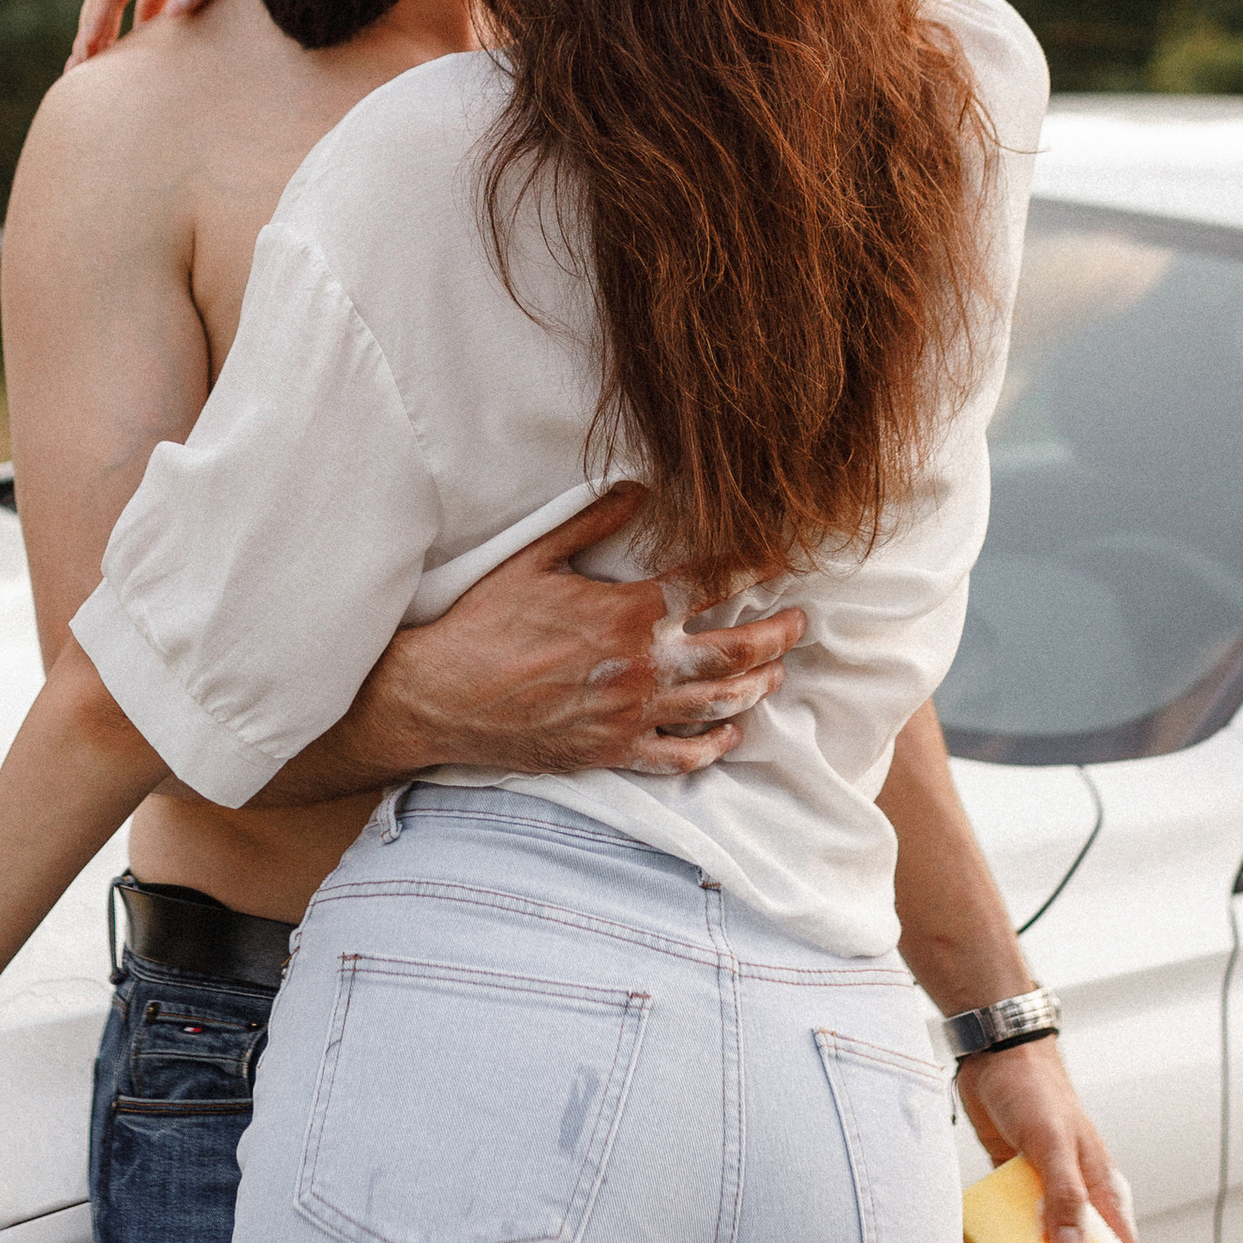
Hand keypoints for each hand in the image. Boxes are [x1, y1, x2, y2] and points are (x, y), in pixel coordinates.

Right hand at [350, 487, 799, 781]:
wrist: (442, 697)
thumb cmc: (482, 622)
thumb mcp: (534, 558)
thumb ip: (593, 522)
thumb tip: (640, 487)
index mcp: (625, 611)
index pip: (710, 584)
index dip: (753, 566)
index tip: (780, 556)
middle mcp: (640, 666)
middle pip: (734, 651)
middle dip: (777, 634)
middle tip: (800, 621)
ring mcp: (630, 715)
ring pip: (718, 704)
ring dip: (757, 685)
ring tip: (776, 671)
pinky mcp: (613, 752)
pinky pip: (680, 756)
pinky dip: (713, 744)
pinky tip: (730, 732)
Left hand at [954, 1036, 1137, 1242]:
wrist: (996, 1054)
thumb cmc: (1035, 1091)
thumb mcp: (1052, 1144)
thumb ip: (1065, 1195)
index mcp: (1100, 1186)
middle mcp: (1077, 1192)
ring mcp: (1045, 1187)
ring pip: (1046, 1237)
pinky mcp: (1014, 1180)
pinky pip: (1015, 1220)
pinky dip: (1008, 1237)